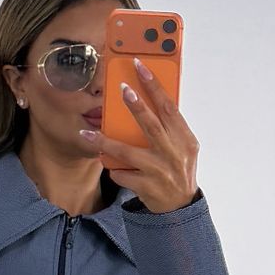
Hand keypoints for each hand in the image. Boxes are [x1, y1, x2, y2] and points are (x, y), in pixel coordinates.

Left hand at [79, 55, 199, 212]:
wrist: (180, 206)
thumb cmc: (178, 170)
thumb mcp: (182, 147)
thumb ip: (169, 127)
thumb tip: (147, 100)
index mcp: (185, 139)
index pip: (169, 107)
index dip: (155, 86)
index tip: (141, 68)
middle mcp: (173, 153)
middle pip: (152, 125)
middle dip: (136, 105)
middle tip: (121, 89)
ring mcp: (160, 171)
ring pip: (128, 152)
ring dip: (106, 142)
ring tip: (89, 134)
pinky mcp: (147, 187)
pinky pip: (123, 174)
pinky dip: (115, 169)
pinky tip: (111, 167)